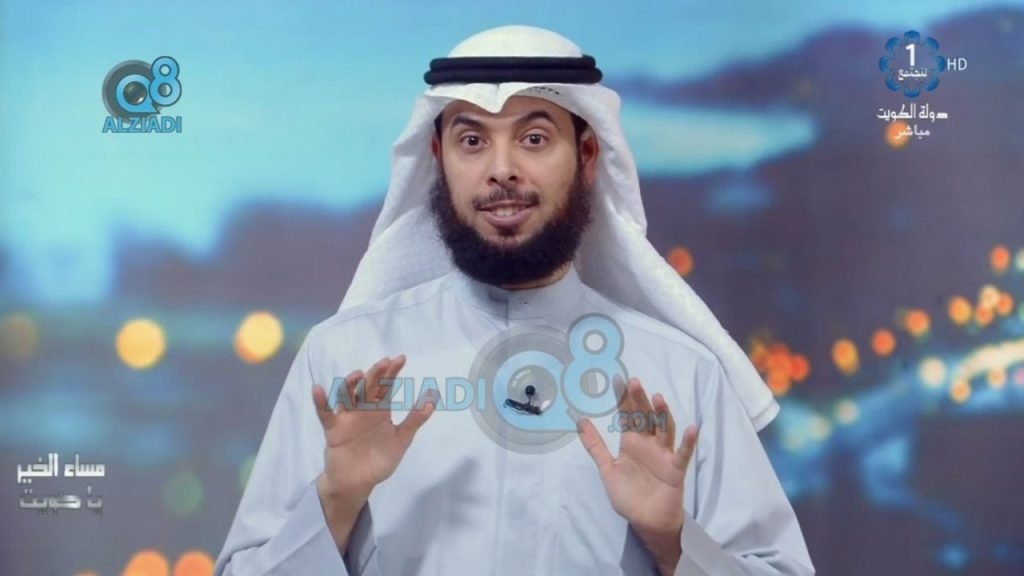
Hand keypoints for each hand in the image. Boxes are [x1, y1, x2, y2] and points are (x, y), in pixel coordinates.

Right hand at [311, 355, 436, 548]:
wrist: (359, 483)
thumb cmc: (379, 459)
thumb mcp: (401, 439)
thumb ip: (415, 420)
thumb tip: (433, 398)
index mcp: (380, 409)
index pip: (386, 386)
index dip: (392, 372)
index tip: (400, 359)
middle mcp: (363, 408)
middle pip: (368, 387)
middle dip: (376, 374)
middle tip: (385, 362)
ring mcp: (347, 417)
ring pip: (347, 396)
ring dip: (351, 384)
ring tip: (358, 375)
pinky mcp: (333, 429)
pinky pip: (326, 414)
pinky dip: (321, 402)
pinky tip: (319, 389)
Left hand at [577, 377, 698, 574]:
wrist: (646, 522)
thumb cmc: (629, 495)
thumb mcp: (607, 469)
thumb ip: (595, 446)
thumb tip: (580, 421)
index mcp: (631, 443)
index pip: (627, 416)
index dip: (623, 399)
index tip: (618, 380)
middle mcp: (648, 444)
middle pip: (645, 417)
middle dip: (640, 400)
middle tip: (634, 382)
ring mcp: (663, 454)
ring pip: (664, 430)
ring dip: (662, 415)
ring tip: (657, 399)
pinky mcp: (675, 469)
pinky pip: (682, 453)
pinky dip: (687, 442)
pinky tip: (692, 428)